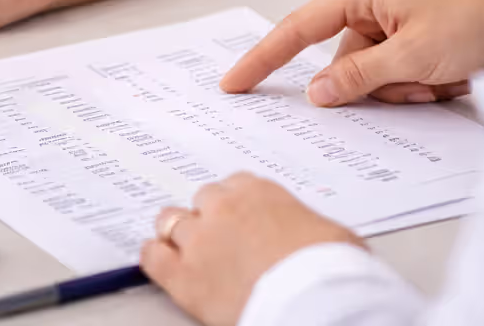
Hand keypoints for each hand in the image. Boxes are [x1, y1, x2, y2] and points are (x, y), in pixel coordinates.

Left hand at [141, 174, 363, 325]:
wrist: (311, 298)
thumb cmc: (329, 266)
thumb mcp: (331, 234)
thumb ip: (306, 225)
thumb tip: (313, 237)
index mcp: (258, 192)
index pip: (235, 186)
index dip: (236, 204)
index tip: (240, 217)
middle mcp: (223, 208)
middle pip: (202, 201)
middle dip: (208, 217)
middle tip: (217, 238)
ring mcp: (199, 241)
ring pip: (171, 223)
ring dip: (178, 234)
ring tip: (185, 248)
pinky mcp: (183, 277)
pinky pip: (152, 258)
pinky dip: (154, 258)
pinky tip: (158, 261)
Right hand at [222, 0, 483, 107]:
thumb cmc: (473, 20)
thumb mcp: (412, 55)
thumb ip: (360, 76)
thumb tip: (317, 92)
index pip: (299, 28)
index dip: (264, 57)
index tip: (235, 83)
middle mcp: (373, 4)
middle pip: (343, 63)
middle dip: (377, 84)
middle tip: (419, 80)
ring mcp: (393, 24)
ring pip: (370, 78)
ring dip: (403, 89)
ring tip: (443, 76)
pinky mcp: (412, 42)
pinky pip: (394, 79)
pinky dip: (417, 86)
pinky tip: (449, 76)